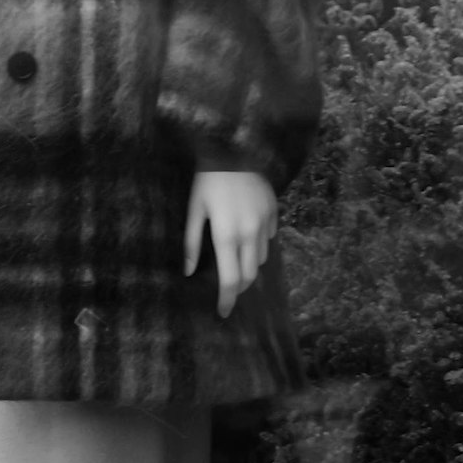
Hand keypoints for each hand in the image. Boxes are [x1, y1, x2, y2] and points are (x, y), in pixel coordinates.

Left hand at [188, 171, 277, 318]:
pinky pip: (268, 239)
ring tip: (235, 259)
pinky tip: (246, 235)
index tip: (223, 312)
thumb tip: (188, 272)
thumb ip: (191, 243)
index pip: (230, 279)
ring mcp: (264, 224)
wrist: (234, 150)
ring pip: (260, 259)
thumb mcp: (194, 210)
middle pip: (249, 275)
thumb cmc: (207, 181)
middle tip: (228, 289)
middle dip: (239, 287)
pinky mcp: (274, 213)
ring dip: (248, 265)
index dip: (227, 299)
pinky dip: (257, 245)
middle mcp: (249, 234)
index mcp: (226, 236)